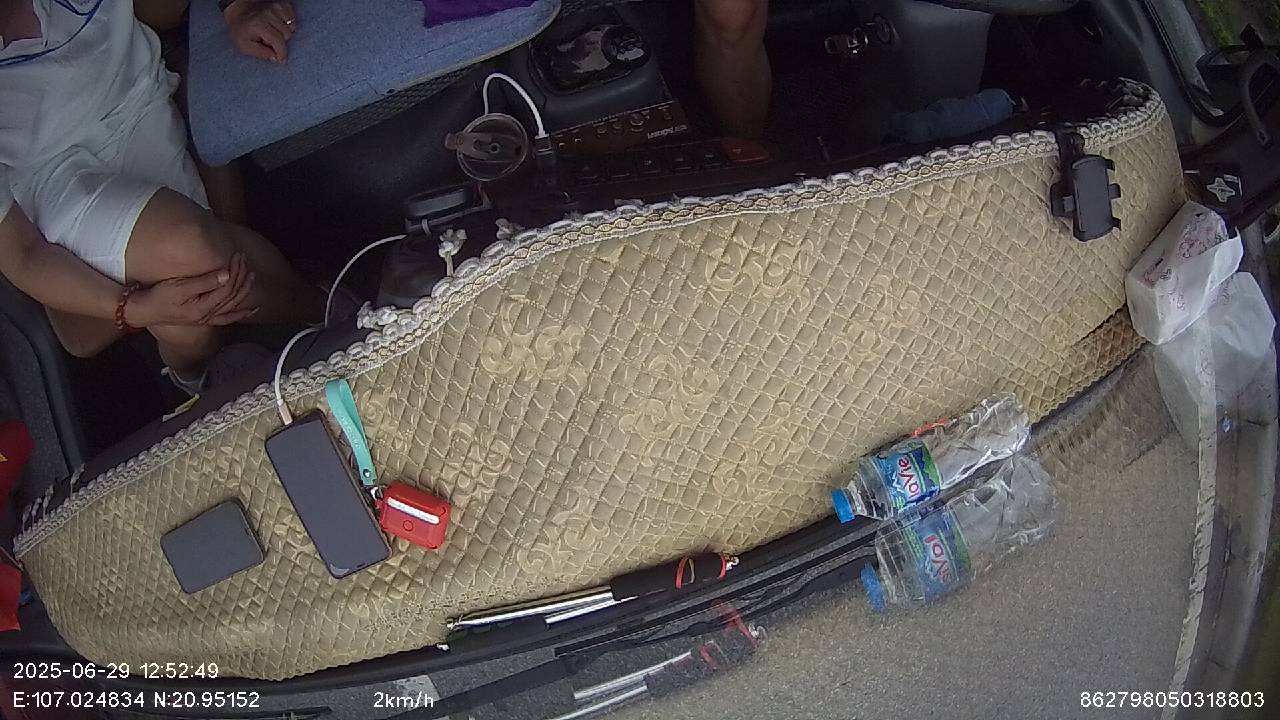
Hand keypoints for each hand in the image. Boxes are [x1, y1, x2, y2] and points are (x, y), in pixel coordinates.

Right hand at [124, 254, 258, 327]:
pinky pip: (228, 317)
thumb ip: (204, 282)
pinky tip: (252, 309)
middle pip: (233, 295)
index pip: (227, 287)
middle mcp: (209, 315)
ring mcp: (208, 318)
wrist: (144, 311)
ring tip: (252, 277)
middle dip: (241, 276)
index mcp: (204, 307)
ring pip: (233, 305)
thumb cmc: (158, 297)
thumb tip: (226, 274)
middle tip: (244, 260)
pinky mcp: (204, 318)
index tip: (237, 256)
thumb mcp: (179, 287)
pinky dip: (241, 313)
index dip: (235, 271)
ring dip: (244, 290)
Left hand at [223, 0, 296, 63]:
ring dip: (283, 32)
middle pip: (287, 35)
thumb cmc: (242, 30)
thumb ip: (261, 54)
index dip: (282, 53)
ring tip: (272, 31)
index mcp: (259, 24)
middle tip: (269, 40)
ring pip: (291, 27)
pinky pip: (292, 19)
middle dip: (280, 41)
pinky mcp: (281, 4)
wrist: (239, 12)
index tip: (281, 60)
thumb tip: (275, 57)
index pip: (278, 41)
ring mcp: (276, 7)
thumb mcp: (245, 46)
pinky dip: (287, 24)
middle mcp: (269, 14)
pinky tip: (277, 24)